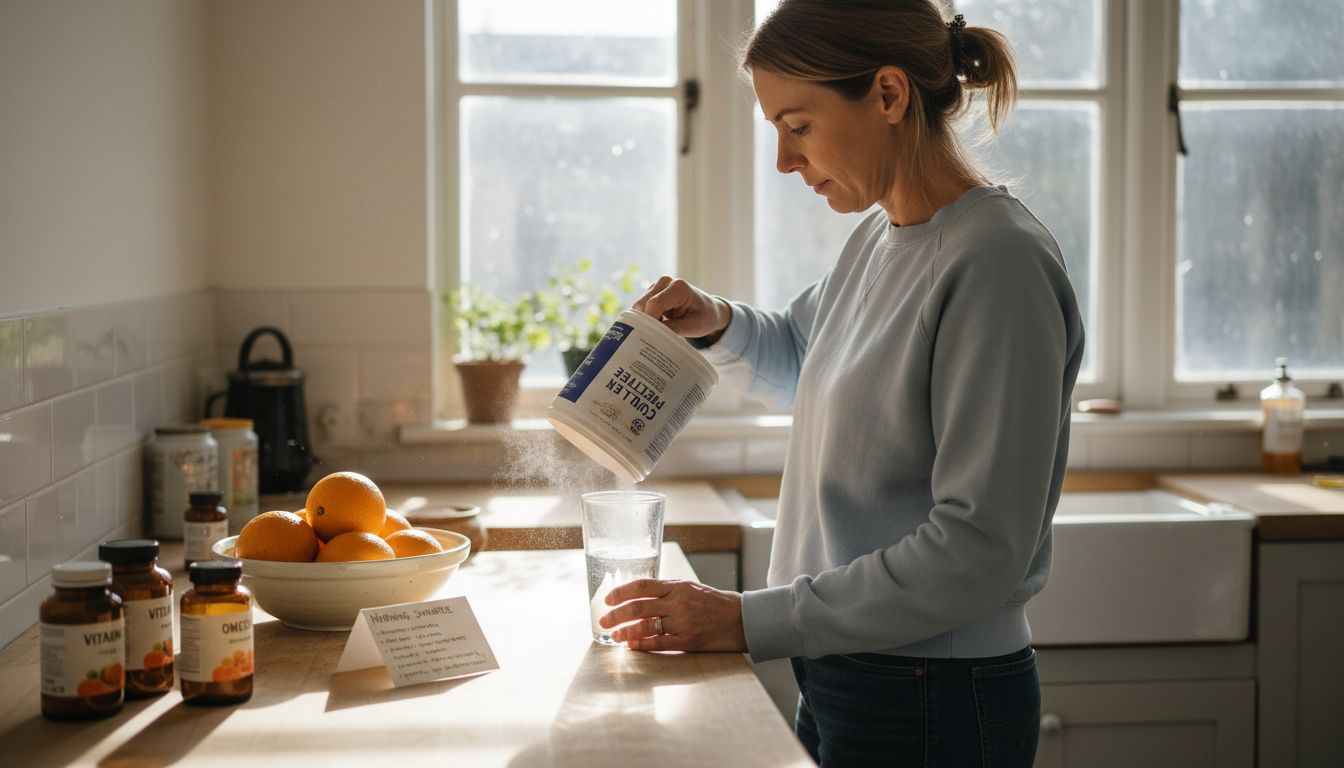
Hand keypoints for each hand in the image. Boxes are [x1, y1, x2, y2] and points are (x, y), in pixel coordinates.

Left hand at [598, 579, 746, 652]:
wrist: (741, 619)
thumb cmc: (714, 603)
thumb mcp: (690, 588)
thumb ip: (667, 590)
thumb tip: (639, 595)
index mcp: (677, 587)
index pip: (642, 586)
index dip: (621, 592)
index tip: (608, 599)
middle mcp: (678, 603)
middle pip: (638, 607)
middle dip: (616, 615)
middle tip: (604, 620)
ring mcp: (683, 623)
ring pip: (645, 626)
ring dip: (625, 631)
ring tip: (614, 636)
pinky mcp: (688, 641)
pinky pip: (659, 643)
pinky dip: (642, 644)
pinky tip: (632, 645)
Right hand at [633, 276, 730, 340]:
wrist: (709, 310)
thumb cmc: (704, 317)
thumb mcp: (693, 327)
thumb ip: (672, 329)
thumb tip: (651, 334)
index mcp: (678, 287)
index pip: (654, 304)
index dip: (651, 321)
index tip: (655, 336)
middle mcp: (665, 281)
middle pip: (642, 304)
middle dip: (647, 321)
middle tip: (660, 333)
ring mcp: (657, 285)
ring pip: (639, 306)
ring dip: (647, 320)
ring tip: (663, 327)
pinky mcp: (652, 292)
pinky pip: (641, 307)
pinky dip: (648, 317)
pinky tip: (660, 322)